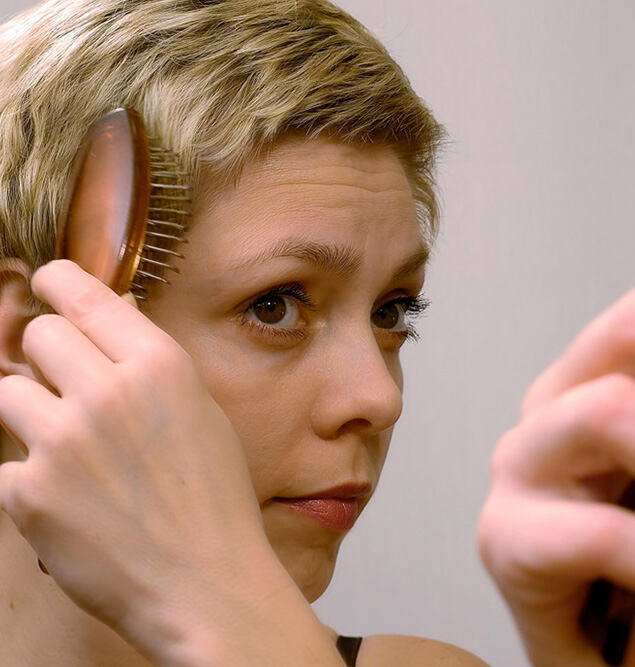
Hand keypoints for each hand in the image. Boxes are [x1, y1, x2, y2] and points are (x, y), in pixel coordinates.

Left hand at [0, 261, 322, 664]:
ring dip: (32, 416)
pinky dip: (29, 480)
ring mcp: (62, 442)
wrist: (206, 584)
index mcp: (161, 366)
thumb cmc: (213, 503)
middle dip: (48, 358)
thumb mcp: (203, 415)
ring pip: (8, 392)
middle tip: (69, 391)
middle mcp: (109, 392)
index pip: (81, 293)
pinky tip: (70, 502)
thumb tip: (114, 318)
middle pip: (39, 335)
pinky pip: (5, 462)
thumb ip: (153, 366)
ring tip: (72, 454)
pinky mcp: (27, 493)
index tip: (43, 284)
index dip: (55, 283)